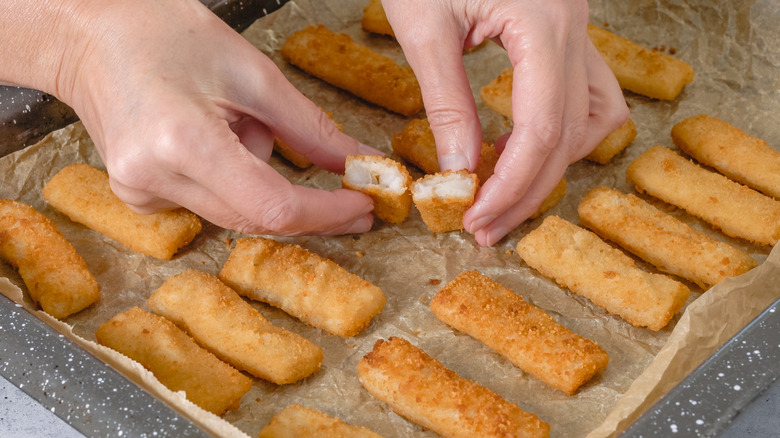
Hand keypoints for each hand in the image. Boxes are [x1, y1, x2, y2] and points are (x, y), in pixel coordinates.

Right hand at [5, 0, 378, 235]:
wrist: (89, 34)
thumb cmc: (165, 34)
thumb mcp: (252, 73)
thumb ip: (309, 129)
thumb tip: (357, 163)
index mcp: (182, 143)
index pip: (272, 206)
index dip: (326, 213)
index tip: (362, 206)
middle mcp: (154, 180)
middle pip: (256, 218)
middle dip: (310, 208)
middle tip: (352, 194)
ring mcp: (139, 194)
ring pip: (237, 211)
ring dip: (262, 177)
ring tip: (236, 119)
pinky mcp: (138, 198)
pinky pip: (211, 202)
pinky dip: (233, 177)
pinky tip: (211, 135)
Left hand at [382, 0, 628, 245]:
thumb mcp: (424, 26)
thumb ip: (446, 101)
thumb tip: (462, 167)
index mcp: (544, 22)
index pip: (543, 127)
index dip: (512, 183)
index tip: (476, 217)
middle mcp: (574, 28)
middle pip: (571, 133)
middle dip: (529, 188)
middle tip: (485, 224)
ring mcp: (575, 29)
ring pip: (594, 117)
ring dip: (554, 162)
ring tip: (504, 191)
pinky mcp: (562, 34)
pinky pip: (584, 94)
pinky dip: (557, 131)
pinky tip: (516, 148)